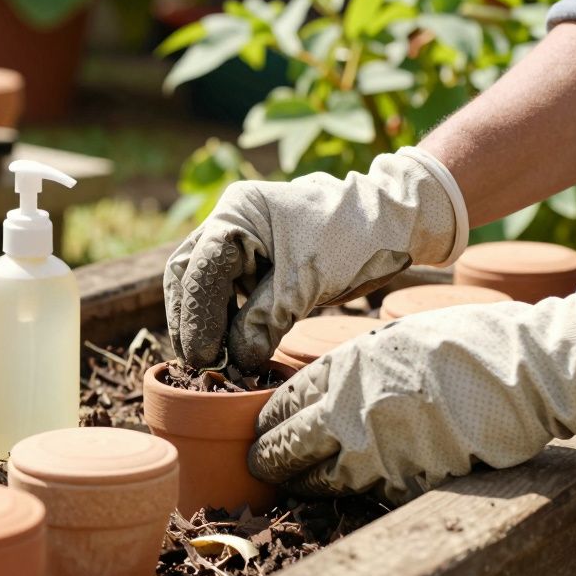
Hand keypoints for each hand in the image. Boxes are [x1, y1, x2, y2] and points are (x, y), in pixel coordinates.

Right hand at [164, 147, 466, 370]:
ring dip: (202, 324)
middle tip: (198, 365)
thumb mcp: (307, 281)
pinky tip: (227, 350)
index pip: (202, 268)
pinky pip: (222, 294)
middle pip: (187, 274)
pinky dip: (221, 322)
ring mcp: (235, 241)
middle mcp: (227, 221)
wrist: (388, 224)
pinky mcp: (249, 262)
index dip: (198, 316)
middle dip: (189, 321)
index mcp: (238, 211)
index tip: (205, 357)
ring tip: (211, 364)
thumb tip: (236, 360)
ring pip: (199, 286)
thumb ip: (266, 319)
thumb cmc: (351, 239)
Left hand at [247, 285, 575, 503]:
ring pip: (319, 480)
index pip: (282, 404)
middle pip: (287, 446)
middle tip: (259, 463)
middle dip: (268, 457)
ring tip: (289, 482)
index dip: (265, 422)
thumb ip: (352, 366)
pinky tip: (344, 489)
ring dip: (300, 482)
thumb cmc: (465, 343)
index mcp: (345, 368)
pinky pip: (365, 493)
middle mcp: (352, 411)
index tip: (258, 429)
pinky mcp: (410, 480)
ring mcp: (380, 450)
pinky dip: (351, 493)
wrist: (529, 371)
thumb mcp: (394, 338)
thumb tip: (319, 389)